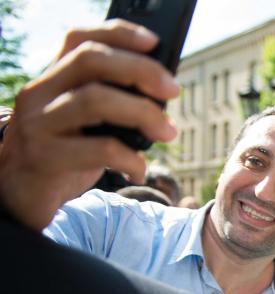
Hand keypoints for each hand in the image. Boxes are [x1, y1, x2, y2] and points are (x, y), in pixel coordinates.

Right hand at [0, 20, 178, 229]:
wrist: (18, 196)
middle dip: (140, 70)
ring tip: (168, 132)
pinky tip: (140, 170)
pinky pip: (99, 149)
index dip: (118, 33)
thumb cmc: (62, 156)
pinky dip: (130, 159)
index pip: (79, 39)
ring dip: (143, 113)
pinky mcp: (45, 157)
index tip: (155, 42)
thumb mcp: (81, 123)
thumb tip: (161, 93)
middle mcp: (39, 94)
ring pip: (95, 100)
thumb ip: (108, 102)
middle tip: (174, 90)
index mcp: (51, 79)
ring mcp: (38, 124)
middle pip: (90, 60)